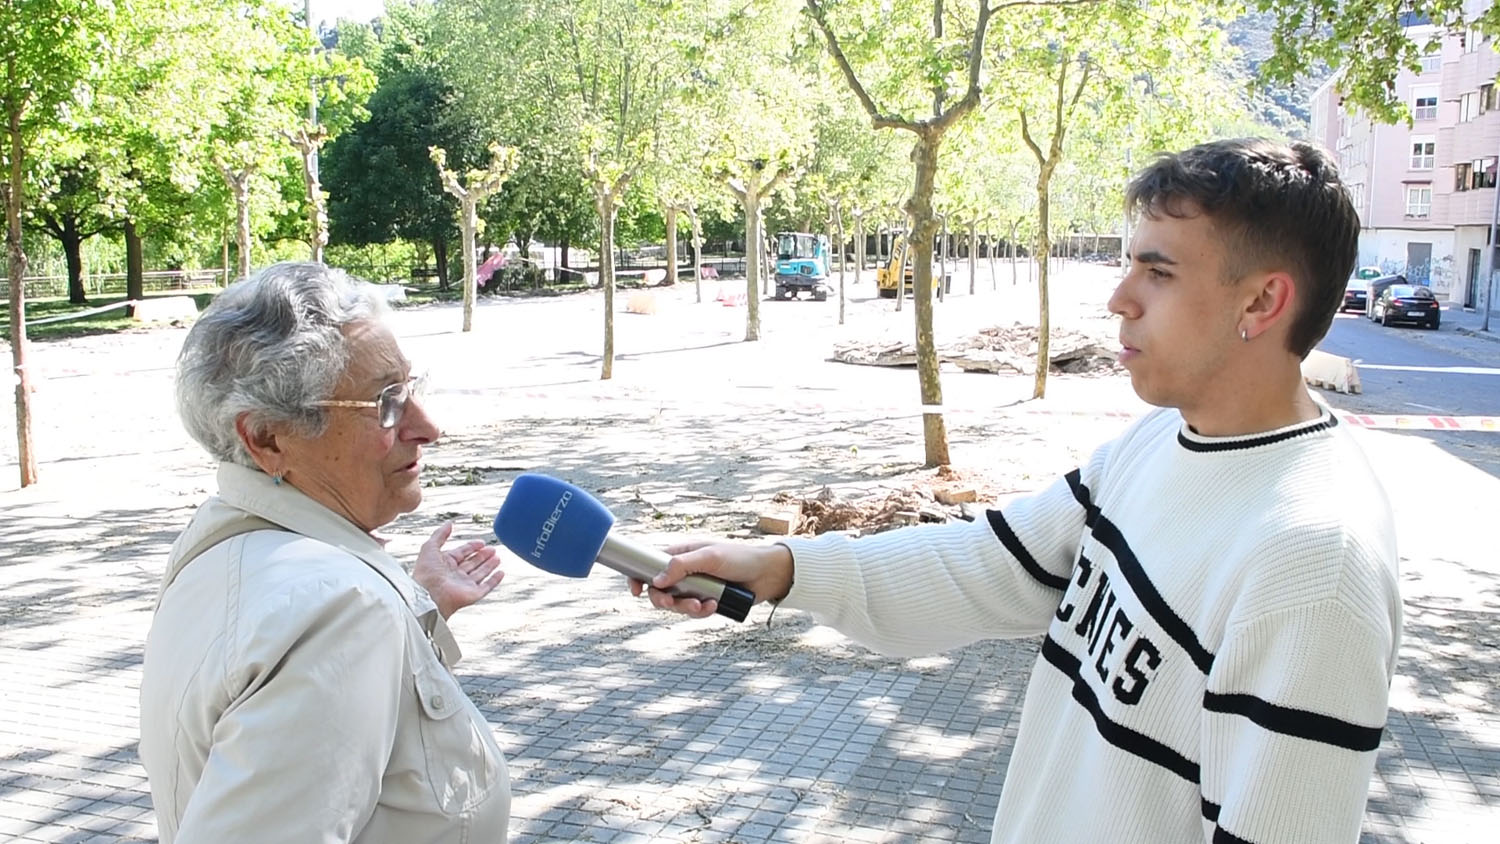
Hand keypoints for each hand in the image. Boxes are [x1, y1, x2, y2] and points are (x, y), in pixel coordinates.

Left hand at [412, 521, 504, 618]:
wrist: (428, 595)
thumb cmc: (425, 573)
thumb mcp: (430, 547)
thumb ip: (440, 535)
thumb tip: (449, 524)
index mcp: (445, 564)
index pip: (461, 553)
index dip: (471, 547)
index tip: (481, 542)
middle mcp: (455, 575)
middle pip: (472, 563)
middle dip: (482, 556)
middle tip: (492, 549)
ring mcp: (465, 585)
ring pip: (480, 573)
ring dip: (490, 566)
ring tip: (498, 557)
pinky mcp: (473, 595)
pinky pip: (487, 587)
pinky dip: (495, 580)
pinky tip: (501, 573)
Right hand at [629, 541, 793, 618]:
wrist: (767, 574)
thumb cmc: (740, 558)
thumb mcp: (710, 557)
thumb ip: (682, 566)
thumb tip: (656, 580)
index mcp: (681, 555)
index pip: (650, 565)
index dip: (639, 577)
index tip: (635, 590)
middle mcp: (684, 572)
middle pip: (660, 590)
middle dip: (664, 600)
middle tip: (673, 603)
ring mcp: (695, 587)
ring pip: (676, 604)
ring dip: (686, 608)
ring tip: (704, 605)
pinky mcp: (706, 601)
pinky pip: (694, 612)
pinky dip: (702, 612)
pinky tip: (714, 605)